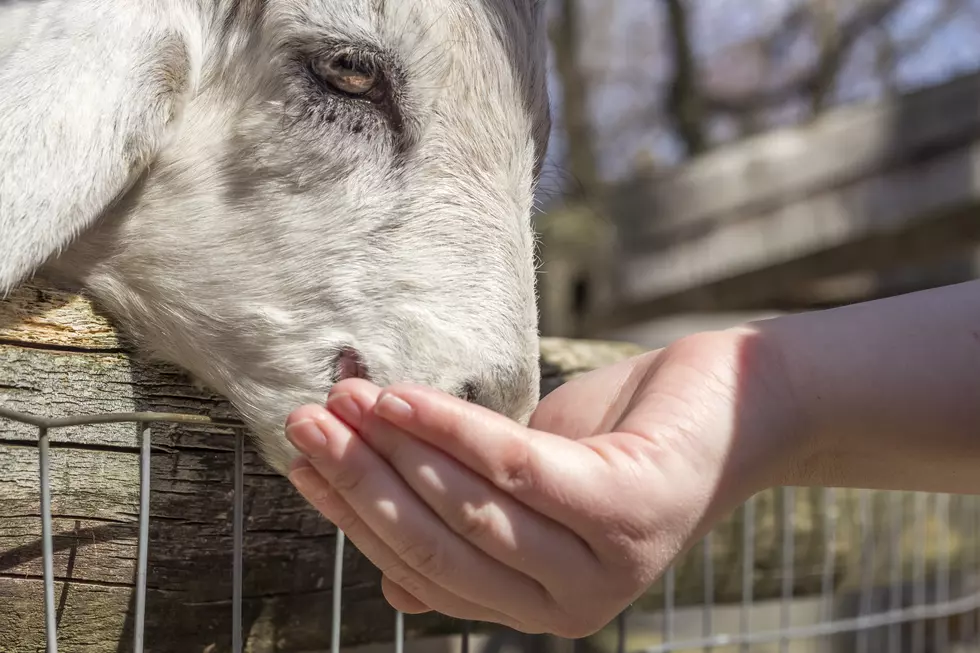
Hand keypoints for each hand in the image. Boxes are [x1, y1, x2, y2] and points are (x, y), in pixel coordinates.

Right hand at [283, 329, 798, 636]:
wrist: (735, 405)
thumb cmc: (624, 441)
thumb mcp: (534, 489)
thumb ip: (469, 530)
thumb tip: (393, 585)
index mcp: (539, 606)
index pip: (422, 571)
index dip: (355, 519)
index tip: (302, 467)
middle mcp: (570, 604)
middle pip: (436, 543)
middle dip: (358, 483)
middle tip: (304, 424)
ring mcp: (603, 563)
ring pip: (469, 507)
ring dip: (394, 450)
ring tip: (342, 399)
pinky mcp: (624, 508)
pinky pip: (514, 466)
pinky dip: (449, 429)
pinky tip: (401, 396)